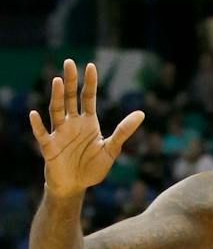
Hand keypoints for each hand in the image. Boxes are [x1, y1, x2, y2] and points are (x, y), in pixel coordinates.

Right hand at [29, 59, 144, 195]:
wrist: (76, 186)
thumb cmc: (93, 167)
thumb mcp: (112, 148)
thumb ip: (124, 131)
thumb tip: (141, 113)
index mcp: (88, 123)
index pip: (88, 98)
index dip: (89, 83)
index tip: (90, 66)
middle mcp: (72, 124)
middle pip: (70, 98)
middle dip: (70, 81)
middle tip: (69, 62)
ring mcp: (59, 133)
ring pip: (56, 111)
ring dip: (57, 96)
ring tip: (58, 81)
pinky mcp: (49, 147)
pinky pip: (42, 134)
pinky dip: (37, 125)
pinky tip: (35, 114)